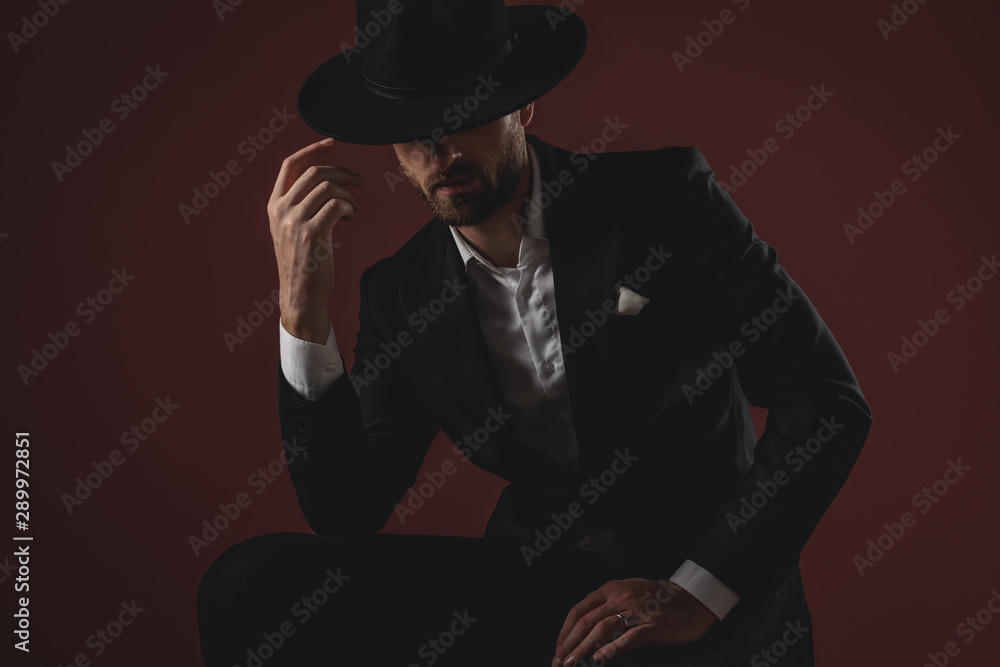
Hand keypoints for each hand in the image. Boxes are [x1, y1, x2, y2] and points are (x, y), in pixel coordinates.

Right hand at [268, 138, 365, 342]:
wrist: (301, 296)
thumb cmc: (303, 265)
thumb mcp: (293, 231)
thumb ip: (300, 207)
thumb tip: (327, 185)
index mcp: (274, 206)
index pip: (290, 165)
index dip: (312, 150)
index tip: (331, 143)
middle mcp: (280, 210)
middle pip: (314, 173)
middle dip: (342, 172)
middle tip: (361, 181)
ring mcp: (294, 222)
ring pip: (327, 188)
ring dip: (349, 194)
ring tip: (355, 208)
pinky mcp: (311, 234)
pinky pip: (336, 205)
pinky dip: (349, 207)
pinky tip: (351, 217)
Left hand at [552, 578, 716, 665]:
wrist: (692, 599)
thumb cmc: (659, 598)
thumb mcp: (628, 591)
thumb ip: (607, 602)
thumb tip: (586, 620)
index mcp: (612, 589)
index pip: (579, 609)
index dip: (565, 630)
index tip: (558, 647)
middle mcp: (620, 598)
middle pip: (586, 620)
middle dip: (569, 643)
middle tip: (559, 660)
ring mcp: (636, 612)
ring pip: (602, 629)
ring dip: (583, 648)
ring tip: (572, 663)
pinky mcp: (652, 626)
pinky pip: (629, 638)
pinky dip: (612, 648)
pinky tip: (600, 659)